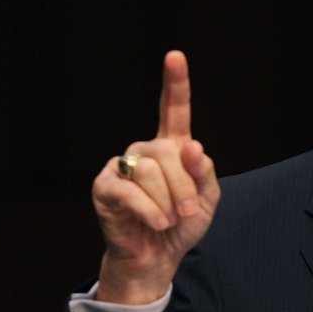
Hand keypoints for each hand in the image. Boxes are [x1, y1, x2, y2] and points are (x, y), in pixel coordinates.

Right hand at [93, 50, 220, 303]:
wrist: (157, 256)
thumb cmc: (181, 223)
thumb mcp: (206, 199)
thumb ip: (204, 172)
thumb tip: (193, 147)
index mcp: (172, 146)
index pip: (174, 109)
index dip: (176, 82)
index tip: (175, 55)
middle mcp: (146, 149)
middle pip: (170, 151)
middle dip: (185, 185)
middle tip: (188, 211)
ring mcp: (123, 165)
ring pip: (152, 170)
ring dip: (170, 200)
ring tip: (171, 219)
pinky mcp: (106, 185)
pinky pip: (132, 190)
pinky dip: (151, 210)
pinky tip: (158, 222)